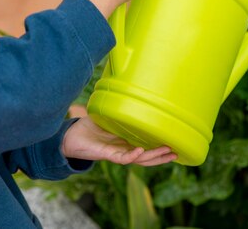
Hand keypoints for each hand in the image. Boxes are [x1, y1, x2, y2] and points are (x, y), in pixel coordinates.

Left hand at [62, 115, 176, 165]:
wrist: (68, 137)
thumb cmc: (88, 126)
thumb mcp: (108, 114)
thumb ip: (119, 106)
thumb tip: (130, 86)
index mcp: (125, 142)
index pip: (146, 147)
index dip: (159, 148)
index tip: (175, 144)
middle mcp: (123, 149)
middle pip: (147, 157)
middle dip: (162, 156)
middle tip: (178, 152)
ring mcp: (116, 153)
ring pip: (139, 160)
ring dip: (153, 157)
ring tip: (168, 152)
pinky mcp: (106, 154)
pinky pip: (122, 157)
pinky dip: (132, 155)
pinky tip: (141, 150)